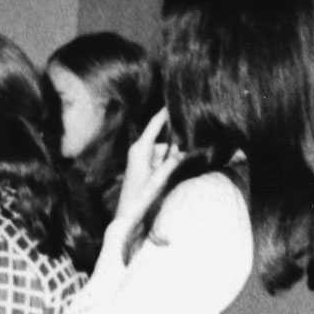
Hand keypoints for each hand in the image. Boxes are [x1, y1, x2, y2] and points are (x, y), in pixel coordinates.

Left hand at [113, 108, 182, 225]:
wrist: (128, 214)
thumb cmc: (141, 197)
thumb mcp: (159, 179)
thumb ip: (172, 162)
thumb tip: (184, 149)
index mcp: (140, 148)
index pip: (154, 124)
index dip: (164, 112)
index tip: (174, 99)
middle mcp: (139, 149)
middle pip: (162, 137)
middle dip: (175, 142)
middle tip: (185, 148)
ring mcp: (141, 157)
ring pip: (163, 149)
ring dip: (171, 155)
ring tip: (173, 167)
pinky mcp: (143, 165)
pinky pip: (160, 157)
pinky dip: (167, 161)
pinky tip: (171, 170)